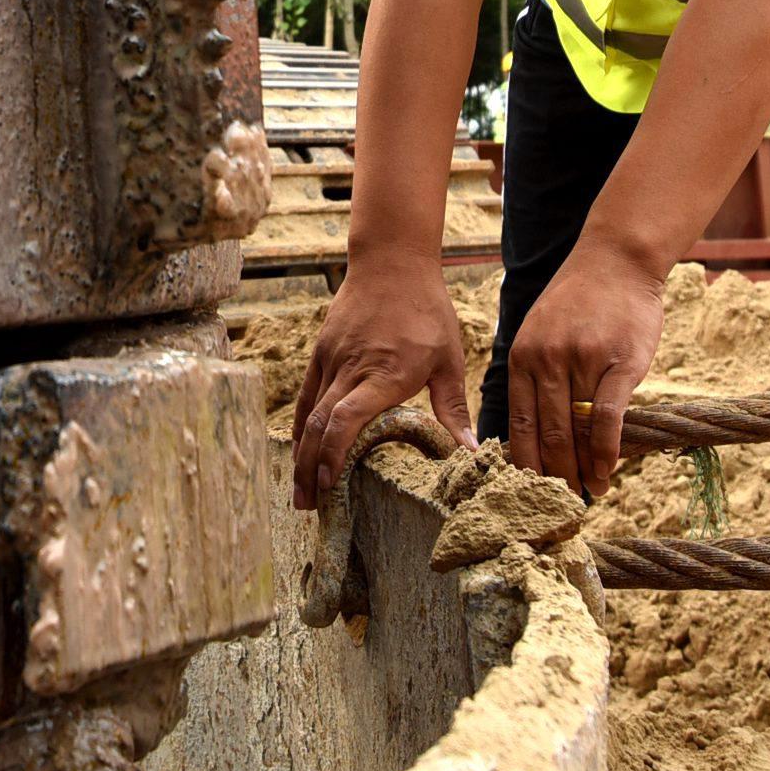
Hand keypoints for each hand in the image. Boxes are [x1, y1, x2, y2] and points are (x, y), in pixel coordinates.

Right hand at [289, 262, 473, 509]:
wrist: (392, 263)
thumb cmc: (427, 310)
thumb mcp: (449, 357)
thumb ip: (453, 407)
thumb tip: (471, 451)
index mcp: (385, 374)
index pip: (348, 419)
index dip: (334, 454)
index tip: (330, 484)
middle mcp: (352, 369)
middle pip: (321, 425)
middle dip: (311, 469)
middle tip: (308, 507)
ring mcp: (332, 360)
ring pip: (309, 414)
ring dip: (301, 455)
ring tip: (299, 492)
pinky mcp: (322, 352)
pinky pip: (307, 396)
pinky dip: (301, 427)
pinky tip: (298, 450)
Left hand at [506, 234, 662, 498]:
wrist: (617, 260)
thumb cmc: (580, 301)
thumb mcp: (540, 332)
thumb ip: (535, 376)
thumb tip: (535, 430)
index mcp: (521, 358)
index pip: (517, 423)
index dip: (521, 464)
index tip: (525, 493)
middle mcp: (545, 361)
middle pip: (545, 434)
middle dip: (550, 477)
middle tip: (556, 508)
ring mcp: (582, 362)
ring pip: (576, 431)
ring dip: (580, 471)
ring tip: (584, 497)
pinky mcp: (619, 364)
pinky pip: (608, 419)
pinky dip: (606, 452)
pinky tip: (607, 473)